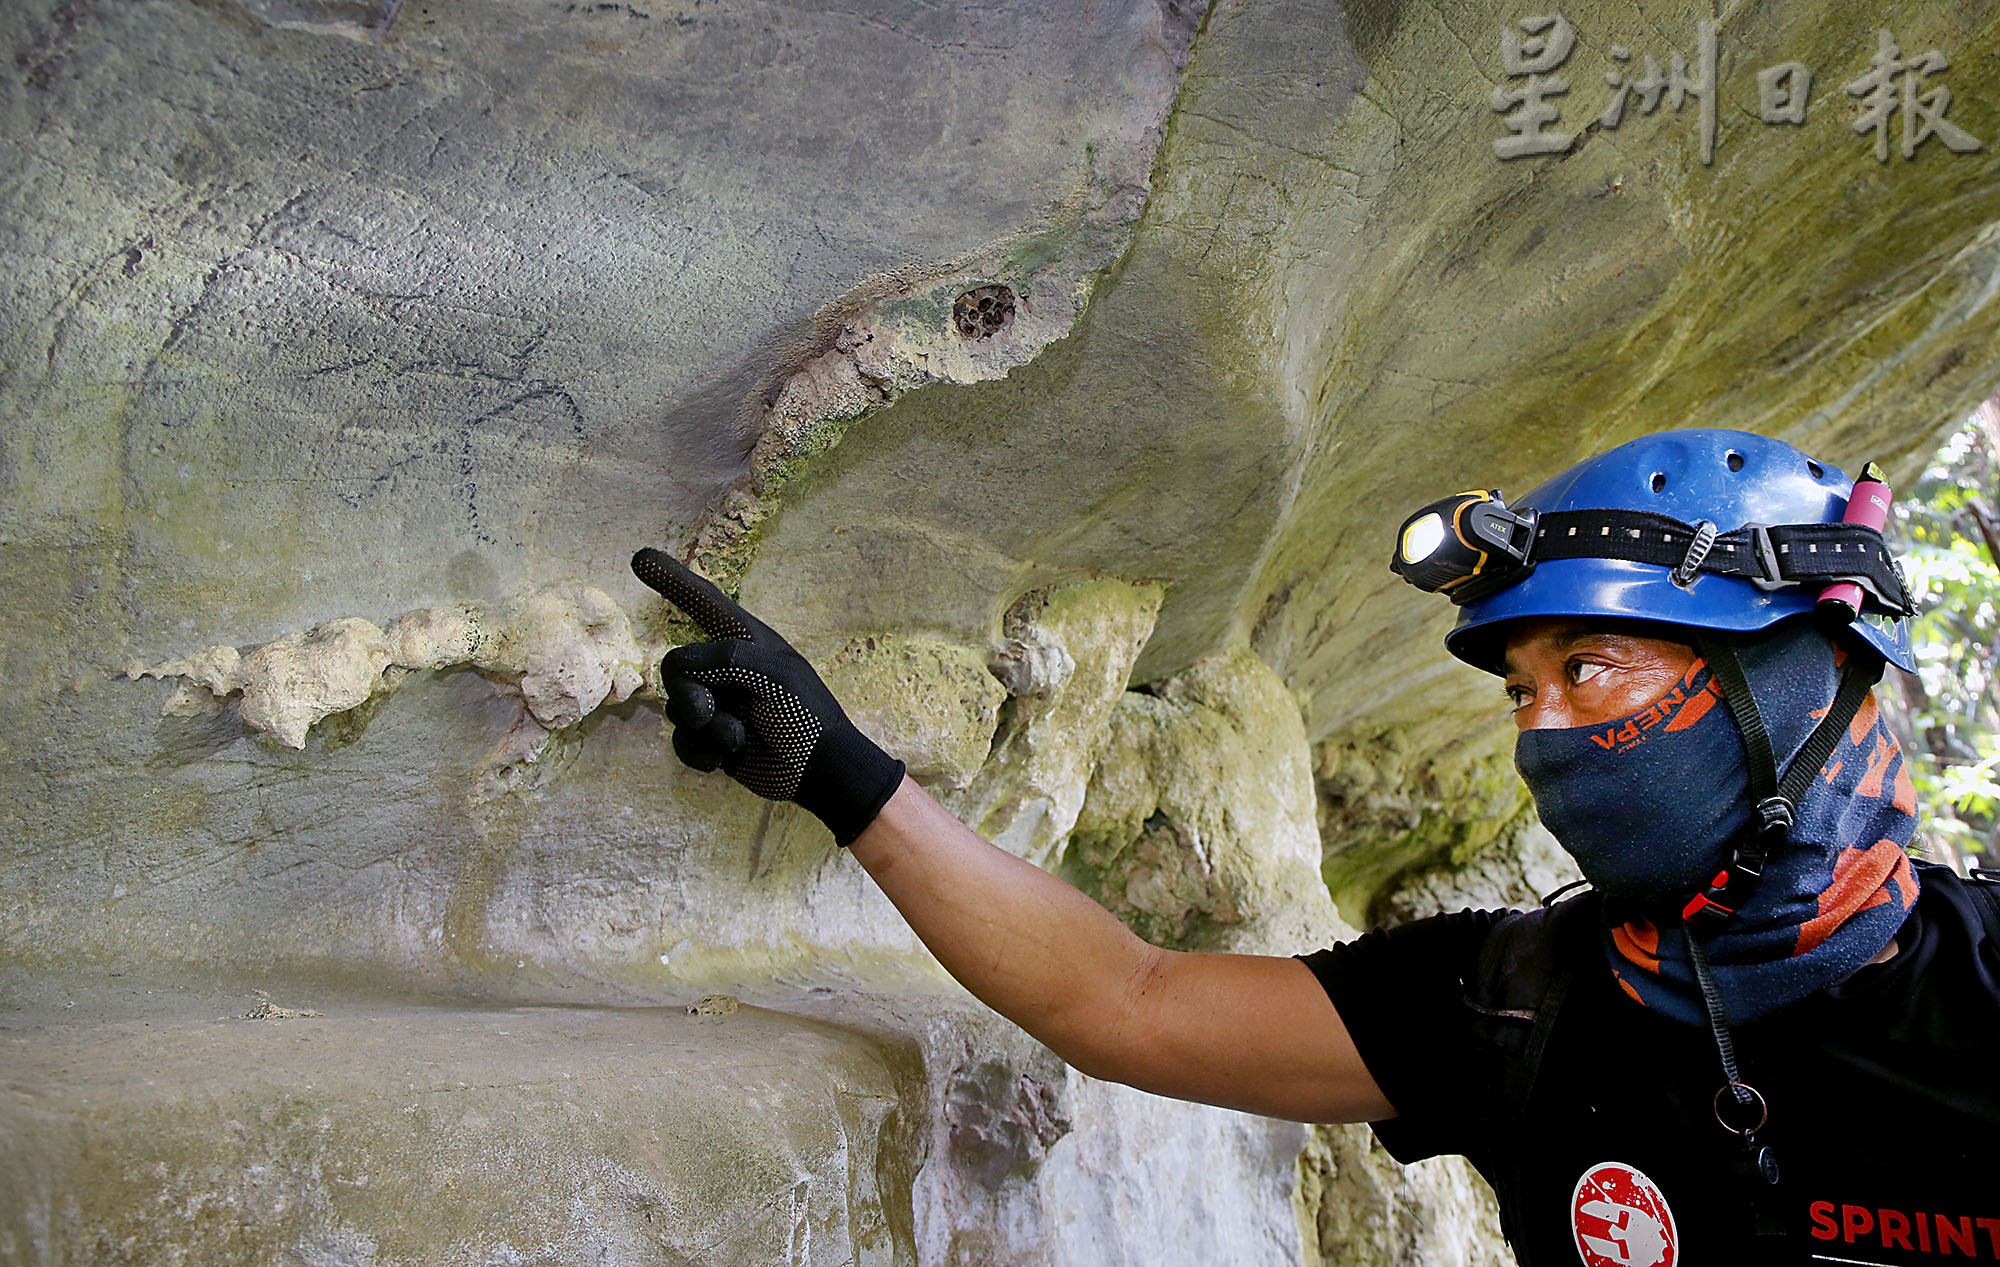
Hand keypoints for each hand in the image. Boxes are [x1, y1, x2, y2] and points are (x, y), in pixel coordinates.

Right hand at [631, 548, 904, 845]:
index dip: (672, 581)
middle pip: (674, 668)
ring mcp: (717, 704)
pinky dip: (700, 753)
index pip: (703, 602)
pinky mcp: (711, 739)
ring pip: (676, 710)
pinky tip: (726, 759)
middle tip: (711, 713)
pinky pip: (681, 742)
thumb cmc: (806, 716)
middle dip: (688, 696)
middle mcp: (725, 668)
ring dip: (704, 729)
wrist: (818, 772)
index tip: (639, 558)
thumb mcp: (774, 676)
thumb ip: (725, 659)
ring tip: (738, 738)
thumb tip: (682, 668)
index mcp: (745, 641)